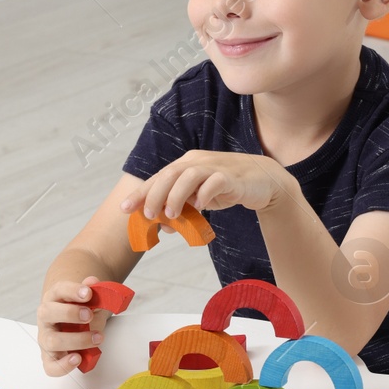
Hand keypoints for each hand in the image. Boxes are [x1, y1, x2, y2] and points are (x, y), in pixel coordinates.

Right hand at [36, 274, 110, 375]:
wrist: (74, 325)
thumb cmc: (81, 311)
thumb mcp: (90, 300)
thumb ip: (93, 290)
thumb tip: (93, 281)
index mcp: (54, 298)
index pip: (59, 290)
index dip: (72, 290)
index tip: (88, 293)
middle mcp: (46, 317)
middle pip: (47, 312)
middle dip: (70, 314)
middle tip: (90, 316)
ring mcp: (46, 338)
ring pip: (52, 341)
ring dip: (77, 340)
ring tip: (97, 338)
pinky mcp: (50, 357)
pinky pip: (51, 366)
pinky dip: (64, 365)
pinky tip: (78, 358)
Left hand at [120, 149, 293, 218]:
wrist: (263, 180)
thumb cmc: (226, 188)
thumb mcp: (199, 199)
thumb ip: (182, 209)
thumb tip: (162, 227)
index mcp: (186, 164)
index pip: (158, 177)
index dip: (140, 192)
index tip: (125, 209)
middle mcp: (197, 162)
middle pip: (169, 174)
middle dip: (154, 195)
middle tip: (148, 215)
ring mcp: (214, 167)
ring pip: (189, 175)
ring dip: (176, 196)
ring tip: (172, 215)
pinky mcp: (231, 178)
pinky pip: (215, 182)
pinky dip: (204, 194)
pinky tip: (200, 207)